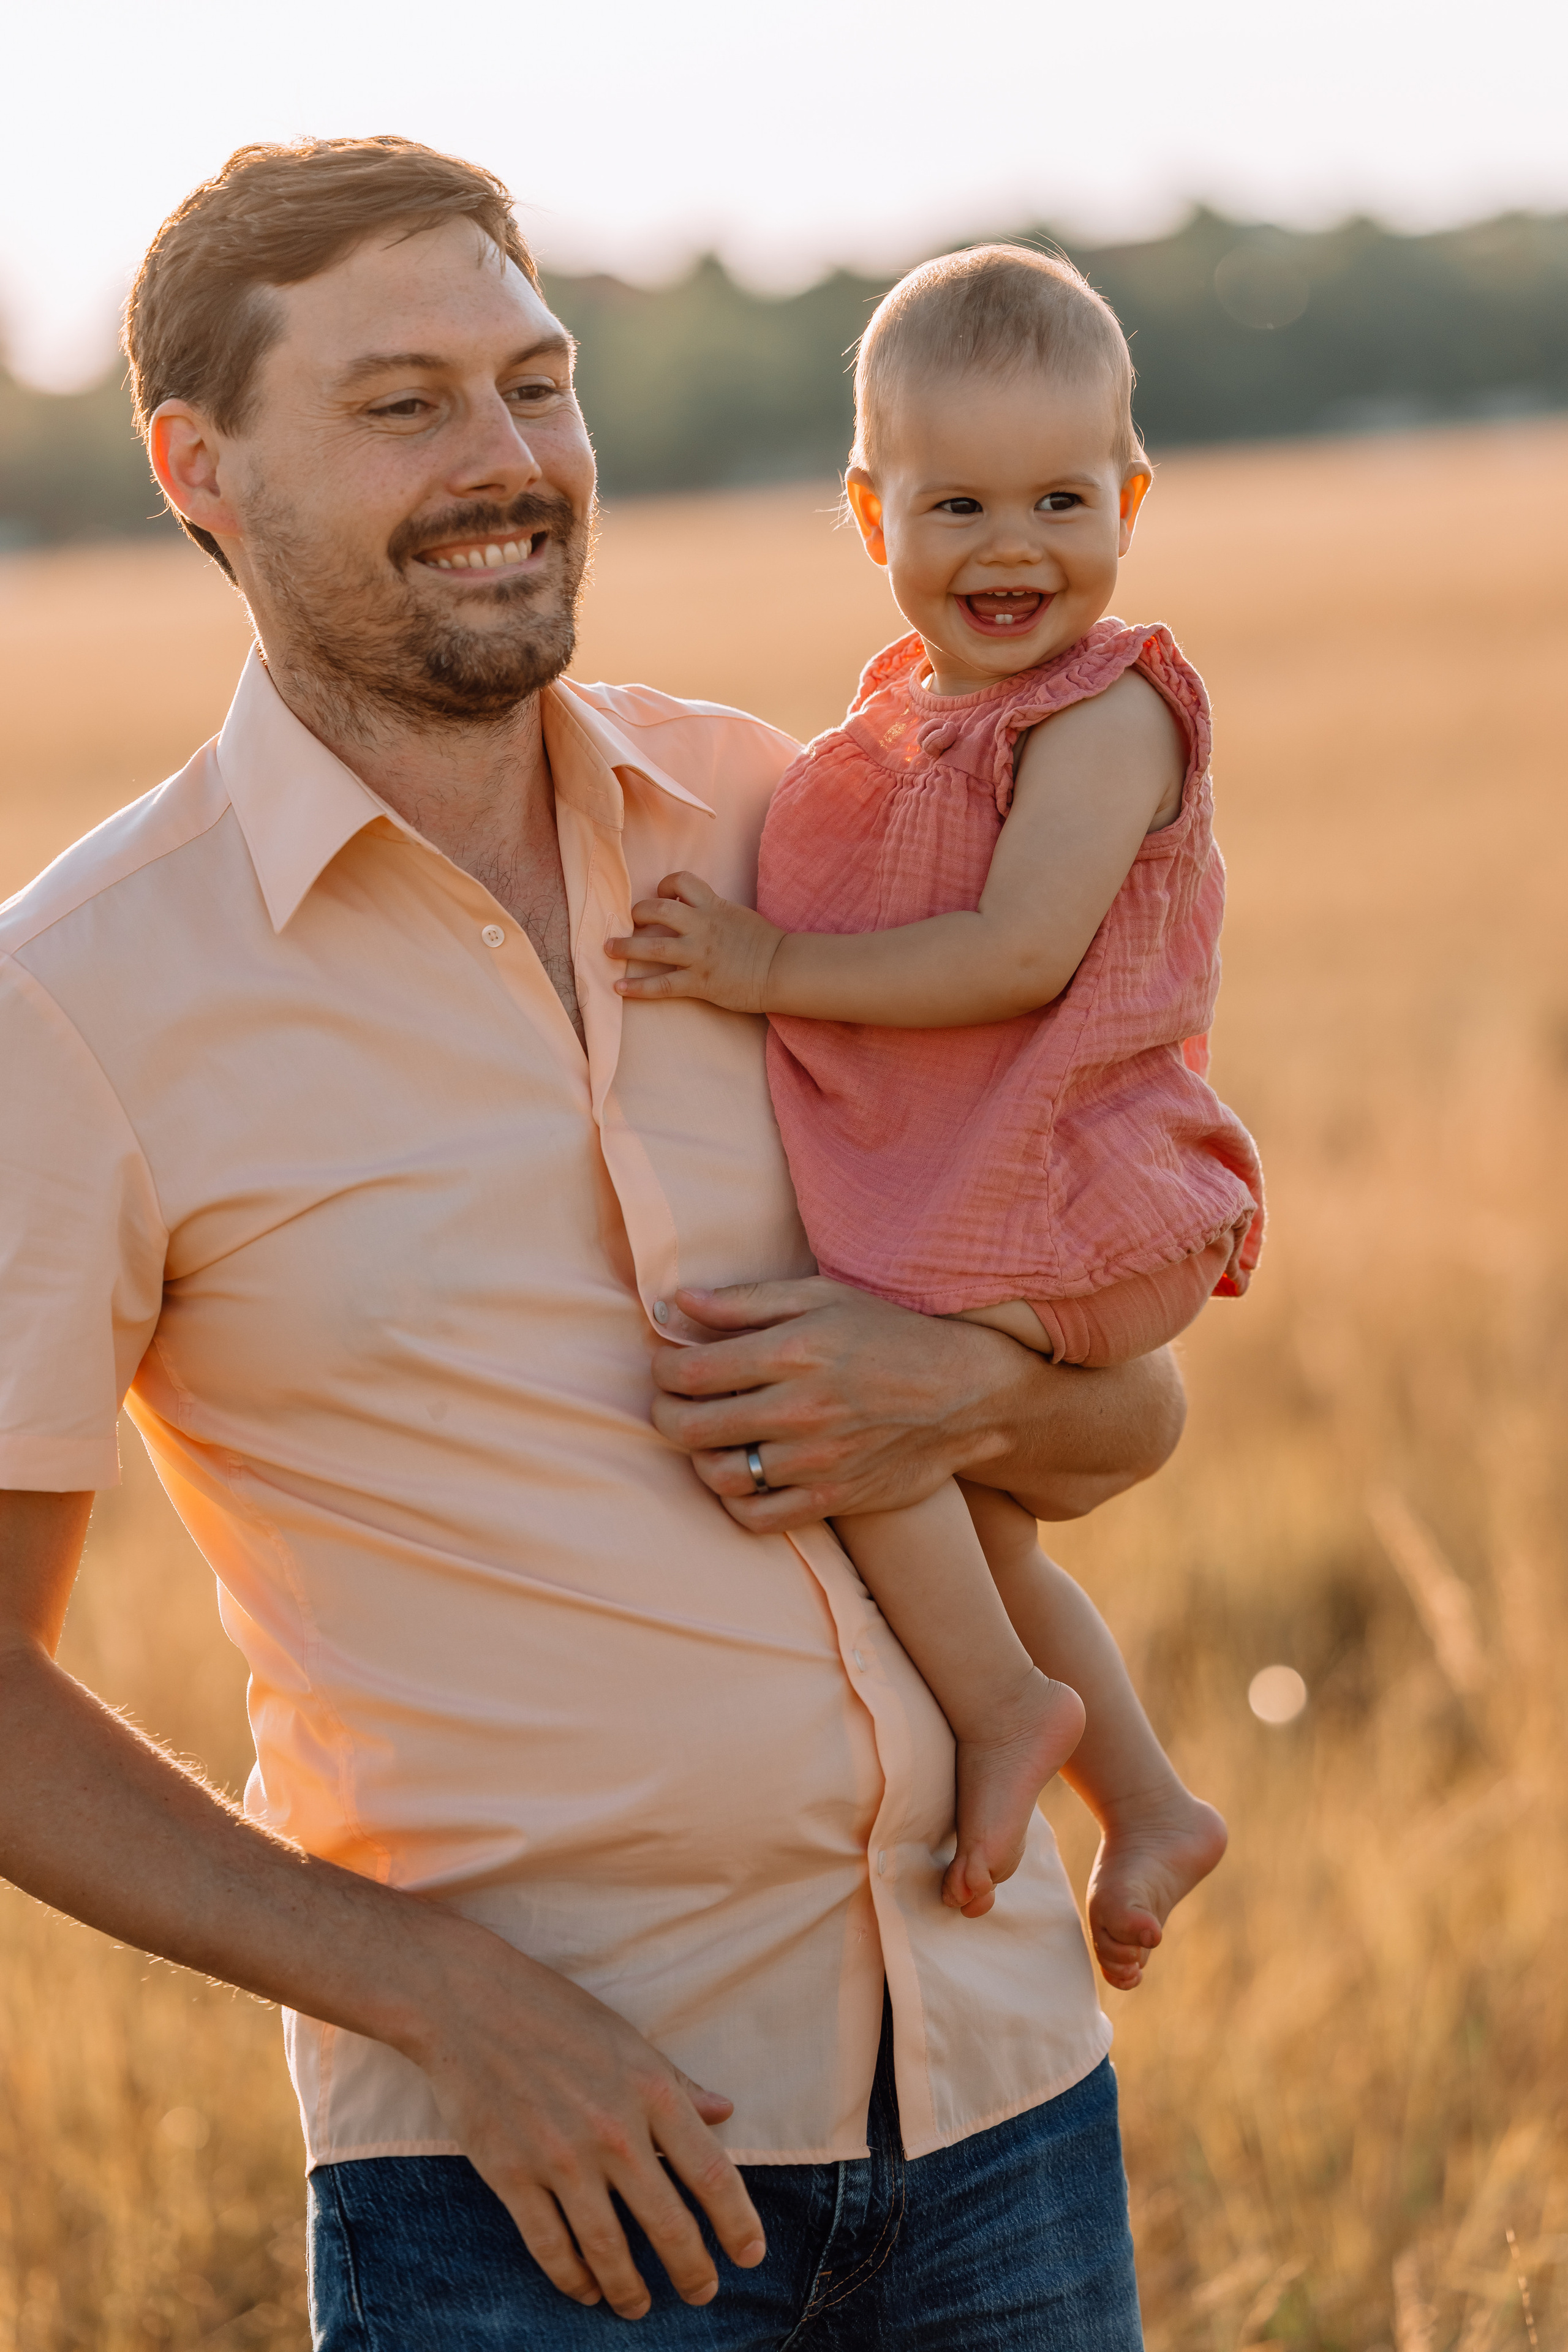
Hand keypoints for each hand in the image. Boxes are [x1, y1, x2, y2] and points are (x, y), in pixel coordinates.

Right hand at [410, 1916, 765, 2319]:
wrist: (467, 2002)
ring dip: (630, 2290)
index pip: (712, 2174)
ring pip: (608, 2249)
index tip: (750, 2255)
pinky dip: (572, 2279)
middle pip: (668, 2225)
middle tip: (703, 2293)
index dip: (737, 2223)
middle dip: (692, 2271)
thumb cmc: (555, 2013)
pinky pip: (551, 2247)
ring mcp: (560, 2158)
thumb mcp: (628, 2039)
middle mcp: (612, 2131)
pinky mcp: (512, 2176)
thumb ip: (677, 2083)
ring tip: (641, 2306)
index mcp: (650, 2091)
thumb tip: (725, 2112)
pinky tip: (585, 2289)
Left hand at [607, 872, 783, 1012]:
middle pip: (658, 910)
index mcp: (713, 906)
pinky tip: (619, 987)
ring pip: (652, 946)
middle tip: (631, 921)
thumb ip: (713, 910)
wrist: (781, 969)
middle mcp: (701, 926)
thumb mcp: (738, 914)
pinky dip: (637, 987)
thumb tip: (693, 908)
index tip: (660, 894)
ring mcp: (698, 955)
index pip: (681, 882)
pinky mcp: (699, 982)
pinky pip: (662, 985)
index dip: (665, 885)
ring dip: (625, 946)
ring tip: (608, 948)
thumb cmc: (764, 943)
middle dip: (638, 913)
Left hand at [648, 1277, 1022, 1529]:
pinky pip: (757, 1518)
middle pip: (690, 1427)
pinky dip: (734, 1501)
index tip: (667, 1364)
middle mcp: (799, 1409)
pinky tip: (740, 1475)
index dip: (662, 1368)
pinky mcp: (833, 1498)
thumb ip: (744, 1301)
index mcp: (792, 1351)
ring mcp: (816, 1460)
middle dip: (665, 1412)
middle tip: (672, 1402)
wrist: (967, 1393)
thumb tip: (674, 1304)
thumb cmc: (890, 1334)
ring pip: (718, 1475)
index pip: (690, 1371)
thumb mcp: (821, 1297)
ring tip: (708, 1437)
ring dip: (698, 1457)